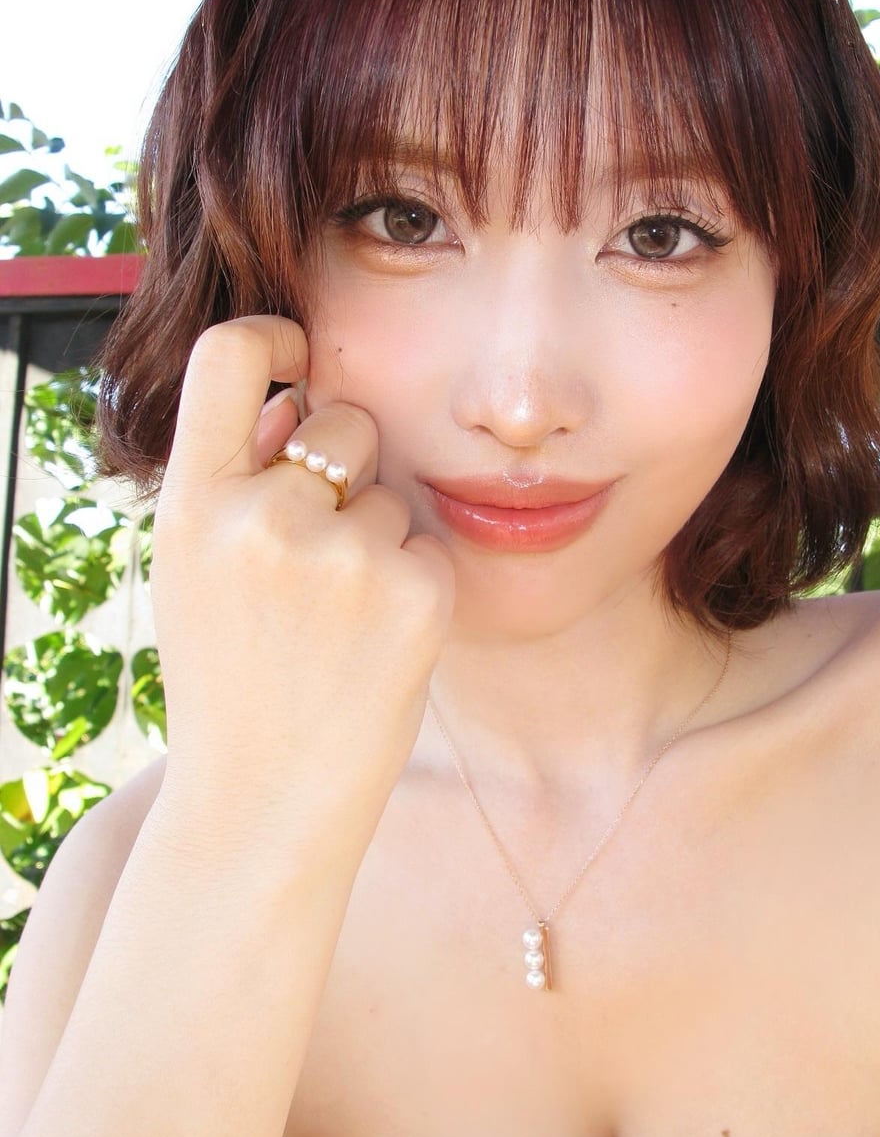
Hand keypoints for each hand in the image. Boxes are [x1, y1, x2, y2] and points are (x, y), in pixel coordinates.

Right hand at [148, 314, 454, 851]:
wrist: (263, 799)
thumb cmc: (229, 679)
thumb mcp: (193, 571)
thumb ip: (234, 477)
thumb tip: (298, 395)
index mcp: (194, 504)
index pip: (228, 357)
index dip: (271, 336)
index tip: (298, 352)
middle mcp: (265, 516)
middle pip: (344, 421)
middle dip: (348, 466)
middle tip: (321, 557)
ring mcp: (343, 557)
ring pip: (392, 492)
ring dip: (378, 537)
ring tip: (337, 622)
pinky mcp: (415, 595)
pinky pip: (429, 544)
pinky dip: (414, 582)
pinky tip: (376, 643)